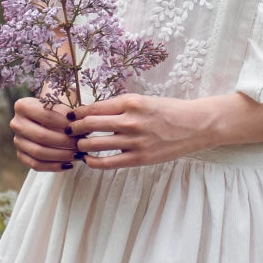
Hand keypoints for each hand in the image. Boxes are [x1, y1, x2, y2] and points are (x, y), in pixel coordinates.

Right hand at [10, 97, 80, 171]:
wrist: (45, 120)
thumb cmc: (58, 112)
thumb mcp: (62, 108)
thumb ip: (71, 116)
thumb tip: (84, 129)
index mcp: (23, 106)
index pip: (46, 116)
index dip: (65, 124)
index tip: (79, 129)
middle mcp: (16, 123)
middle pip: (42, 136)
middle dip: (65, 142)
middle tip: (80, 145)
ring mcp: (17, 140)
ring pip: (39, 152)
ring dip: (61, 156)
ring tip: (77, 155)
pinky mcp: (20, 155)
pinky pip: (36, 165)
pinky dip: (54, 166)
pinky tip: (68, 165)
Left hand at [65, 94, 219, 169]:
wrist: (195, 125)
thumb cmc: (168, 111)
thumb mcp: (143, 100)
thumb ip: (119, 106)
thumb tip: (91, 113)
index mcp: (130, 102)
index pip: (93, 108)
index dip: (76, 113)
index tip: (69, 116)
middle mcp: (130, 120)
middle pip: (88, 125)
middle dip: (73, 128)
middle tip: (67, 131)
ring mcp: (134, 141)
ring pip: (94, 144)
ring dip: (81, 145)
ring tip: (77, 145)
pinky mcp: (139, 158)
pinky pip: (107, 162)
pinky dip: (93, 161)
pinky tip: (88, 160)